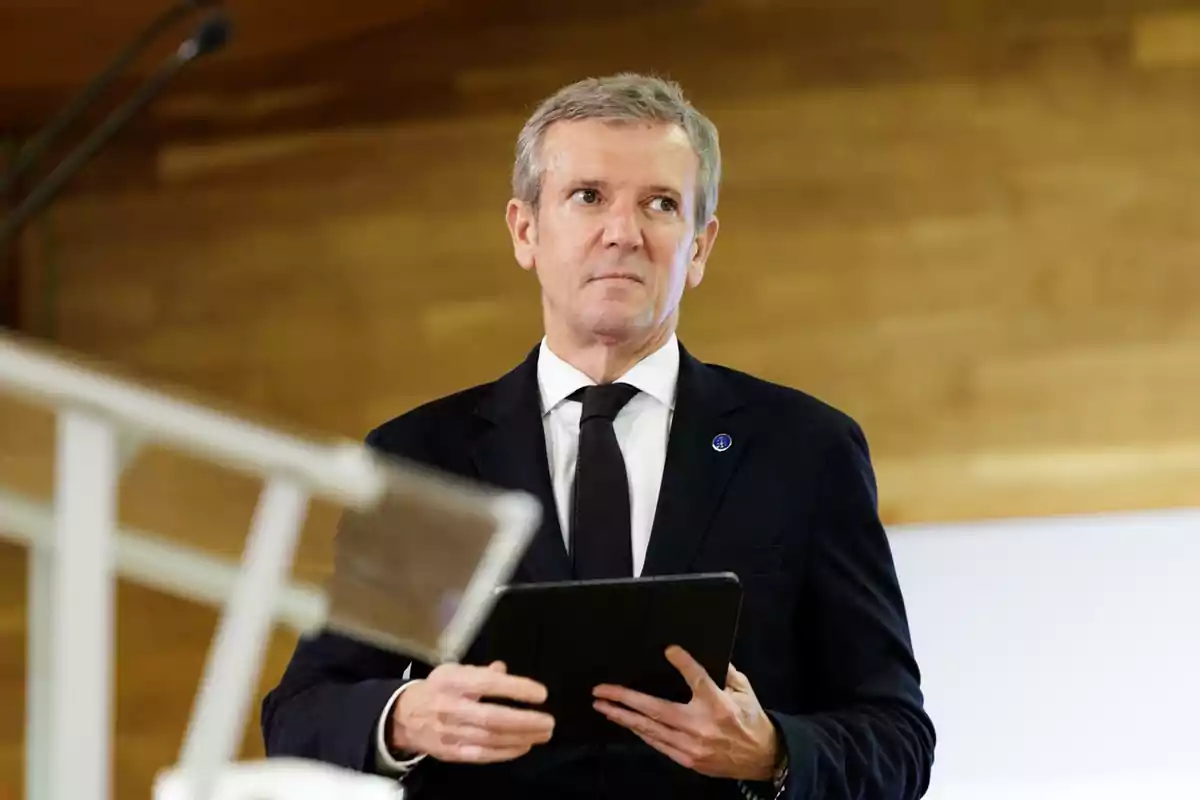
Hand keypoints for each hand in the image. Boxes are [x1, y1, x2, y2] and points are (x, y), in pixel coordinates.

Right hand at [390, 660, 554, 763]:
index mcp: (453, 682)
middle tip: (548, 721)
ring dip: (521, 737)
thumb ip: (481, 671)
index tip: (541, 693)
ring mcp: (451, 733)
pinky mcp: (451, 752)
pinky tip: (523, 746)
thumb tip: (504, 669)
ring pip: (490, 738)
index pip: (488, 684)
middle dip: (524, 721)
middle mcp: (451, 708)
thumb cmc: (437, 690)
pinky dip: (505, 752)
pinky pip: (482, 754)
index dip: (516, 689)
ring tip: (543, 734)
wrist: (405, 717)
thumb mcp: (454, 671)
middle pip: (492, 717)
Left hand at [592, 645, 780, 781]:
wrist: (762, 758)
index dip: (684, 663)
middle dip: (625, 699)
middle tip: (601, 691)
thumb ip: (724, 671)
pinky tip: (625, 722)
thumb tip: (706, 650)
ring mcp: (692, 746)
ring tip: (603, 706)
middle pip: (656, 710)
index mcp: (719, 704)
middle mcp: (702, 725)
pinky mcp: (688, 760)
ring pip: (650, 730)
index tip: (668, 650)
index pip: (698, 678)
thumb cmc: (751, 719)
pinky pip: (658, 744)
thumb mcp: (744, 690)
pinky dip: (640, 732)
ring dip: (624, 717)